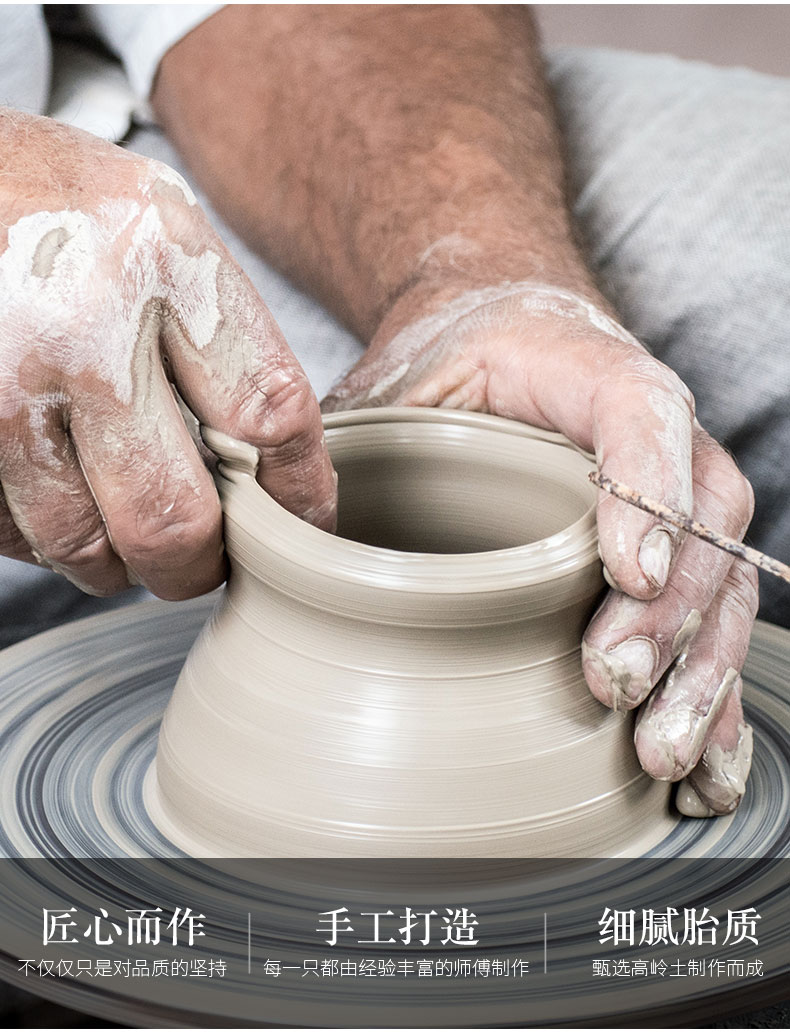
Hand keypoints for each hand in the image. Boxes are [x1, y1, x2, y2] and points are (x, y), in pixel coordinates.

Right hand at [0, 110, 335, 599]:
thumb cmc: (63, 204)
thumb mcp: (166, 228)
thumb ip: (223, 337)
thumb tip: (271, 465)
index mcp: (165, 264)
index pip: (270, 412)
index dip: (299, 492)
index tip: (302, 526)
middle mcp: (83, 329)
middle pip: (170, 517)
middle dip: (194, 566)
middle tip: (199, 562)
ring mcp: (3, 382)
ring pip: (80, 543)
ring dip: (113, 561)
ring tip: (124, 534)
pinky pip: (10, 529)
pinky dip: (44, 535)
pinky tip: (58, 493)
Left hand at [323, 279, 756, 815]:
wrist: (497, 336)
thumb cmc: (446, 365)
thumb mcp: (388, 385)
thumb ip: (341, 442)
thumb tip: (264, 533)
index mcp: (584, 370)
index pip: (639, 412)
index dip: (646, 489)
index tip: (622, 574)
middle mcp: (652, 434)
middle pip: (700, 518)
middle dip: (668, 616)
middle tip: (613, 686)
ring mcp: (673, 496)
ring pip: (721, 582)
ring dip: (699, 673)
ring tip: (661, 753)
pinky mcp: (669, 554)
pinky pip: (713, 621)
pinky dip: (716, 695)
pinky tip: (703, 767)